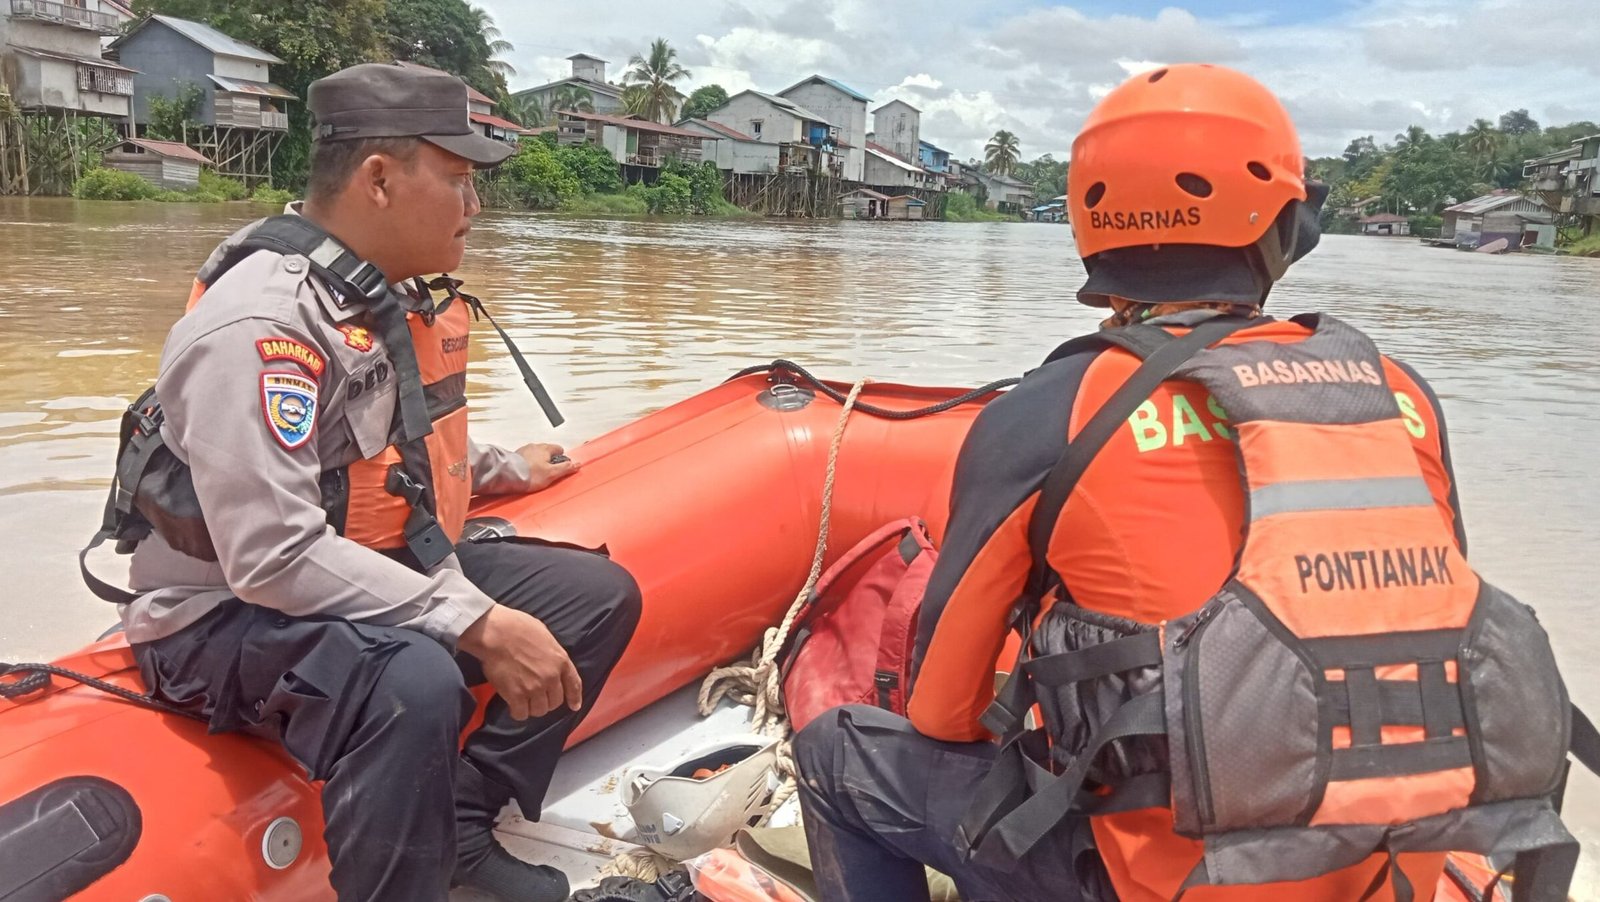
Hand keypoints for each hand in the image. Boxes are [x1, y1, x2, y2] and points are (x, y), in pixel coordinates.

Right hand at [458, 605, 582, 719]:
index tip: (574, 706)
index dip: (574, 698)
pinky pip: (521, 714)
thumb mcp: (545, 636)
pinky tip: (513, 705)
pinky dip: (517, 712)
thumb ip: (551, 653)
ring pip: (539, 710)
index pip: (574, 684)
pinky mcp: (516, 695)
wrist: (497, 633)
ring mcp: (534, 688)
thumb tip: (549, 662)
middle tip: (535, 697)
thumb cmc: (518, 627)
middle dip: (546, 701)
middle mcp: (551, 677)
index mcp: (560, 660)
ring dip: (532, 708)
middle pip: (555, 702)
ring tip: (523, 700)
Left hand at [516, 442, 578, 491]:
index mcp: (545, 448)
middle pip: (547, 451)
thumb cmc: (528, 474)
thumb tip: (576, 465)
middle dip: (549, 461)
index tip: (561, 467)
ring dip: (537, 462)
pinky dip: (528, 464)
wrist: (508, 475)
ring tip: (536, 474)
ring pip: (536, 455)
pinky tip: (526, 473)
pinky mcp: (515, 456)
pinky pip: (526, 459)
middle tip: (548, 472)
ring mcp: (524, 450)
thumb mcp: (552, 474)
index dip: (562, 459)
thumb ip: (565, 468)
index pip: (559, 449)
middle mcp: (534, 446)